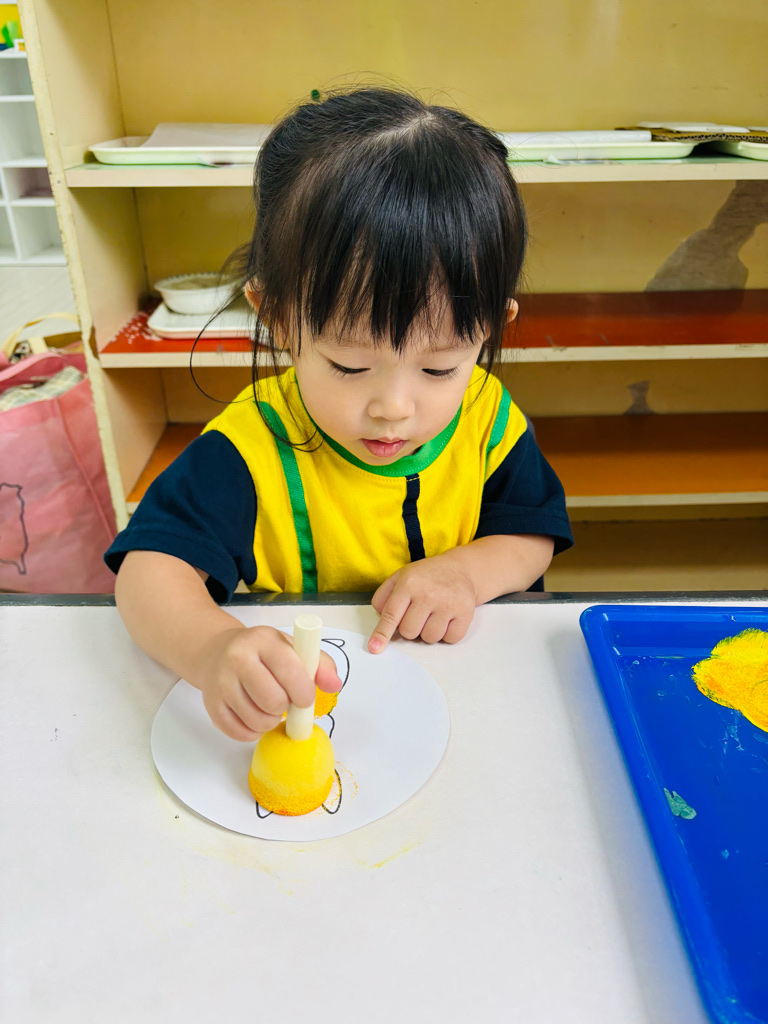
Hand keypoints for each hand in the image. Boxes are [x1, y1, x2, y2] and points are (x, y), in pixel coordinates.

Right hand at [194, 625, 342, 741]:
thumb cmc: (262, 652)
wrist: (216, 652)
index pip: (289, 670)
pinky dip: (253, 732)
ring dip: (270, 721)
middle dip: (286, 707)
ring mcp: (221, 682)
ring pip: (257, 721)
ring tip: (268, 706)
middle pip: (273, 701)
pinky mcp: (211, 705)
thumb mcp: (292, 648)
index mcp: (263, 640)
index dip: (303, 691)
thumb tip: (334, 685)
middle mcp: (237, 658)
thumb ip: (320, 664)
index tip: (305, 697)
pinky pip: (239, 733)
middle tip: (284, 700)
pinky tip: (254, 715)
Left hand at [368, 552, 477, 652]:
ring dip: (429, 632)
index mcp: (409, 583)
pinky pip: (450, 639)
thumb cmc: (427, 576)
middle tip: (419, 613)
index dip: (382, 633)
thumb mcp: (401, 577)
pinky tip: (447, 618)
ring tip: (434, 614)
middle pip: (409, 632)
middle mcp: (428, 593)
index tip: (375, 648)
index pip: (391, 614)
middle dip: (411, 627)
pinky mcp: (465, 613)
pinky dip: (447, 634)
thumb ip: (384, 596)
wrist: (461, 568)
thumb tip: (381, 618)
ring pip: (429, 638)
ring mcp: (448, 603)